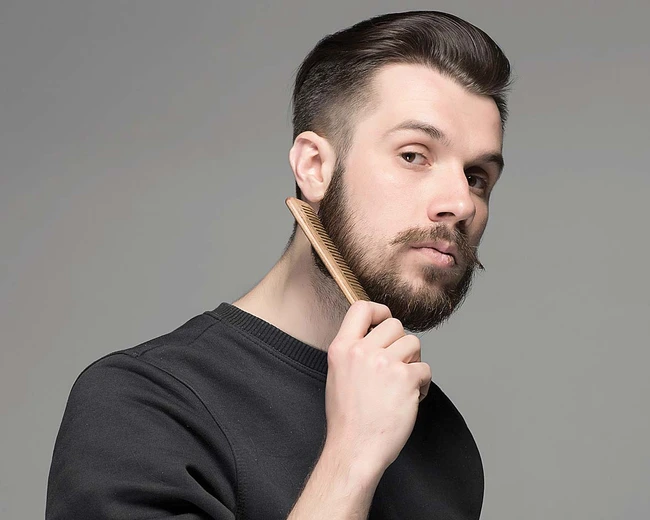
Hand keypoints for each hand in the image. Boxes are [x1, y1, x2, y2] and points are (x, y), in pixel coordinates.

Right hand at [323, 300, 431, 476]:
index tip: (385, 322)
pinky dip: (423, 384)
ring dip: (414, 363)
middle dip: (401, 344)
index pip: (361, 308)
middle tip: (396, 367)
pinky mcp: (405, 378)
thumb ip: (354, 350)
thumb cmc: (347, 418)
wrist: (355, 449)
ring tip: (403, 384)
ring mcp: (384, 363)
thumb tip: (376, 335)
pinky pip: (426, 369)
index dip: (379, 311)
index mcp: (341, 348)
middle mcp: (362, 351)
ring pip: (414, 343)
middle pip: (395, 325)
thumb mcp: (337, 374)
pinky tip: (410, 399)